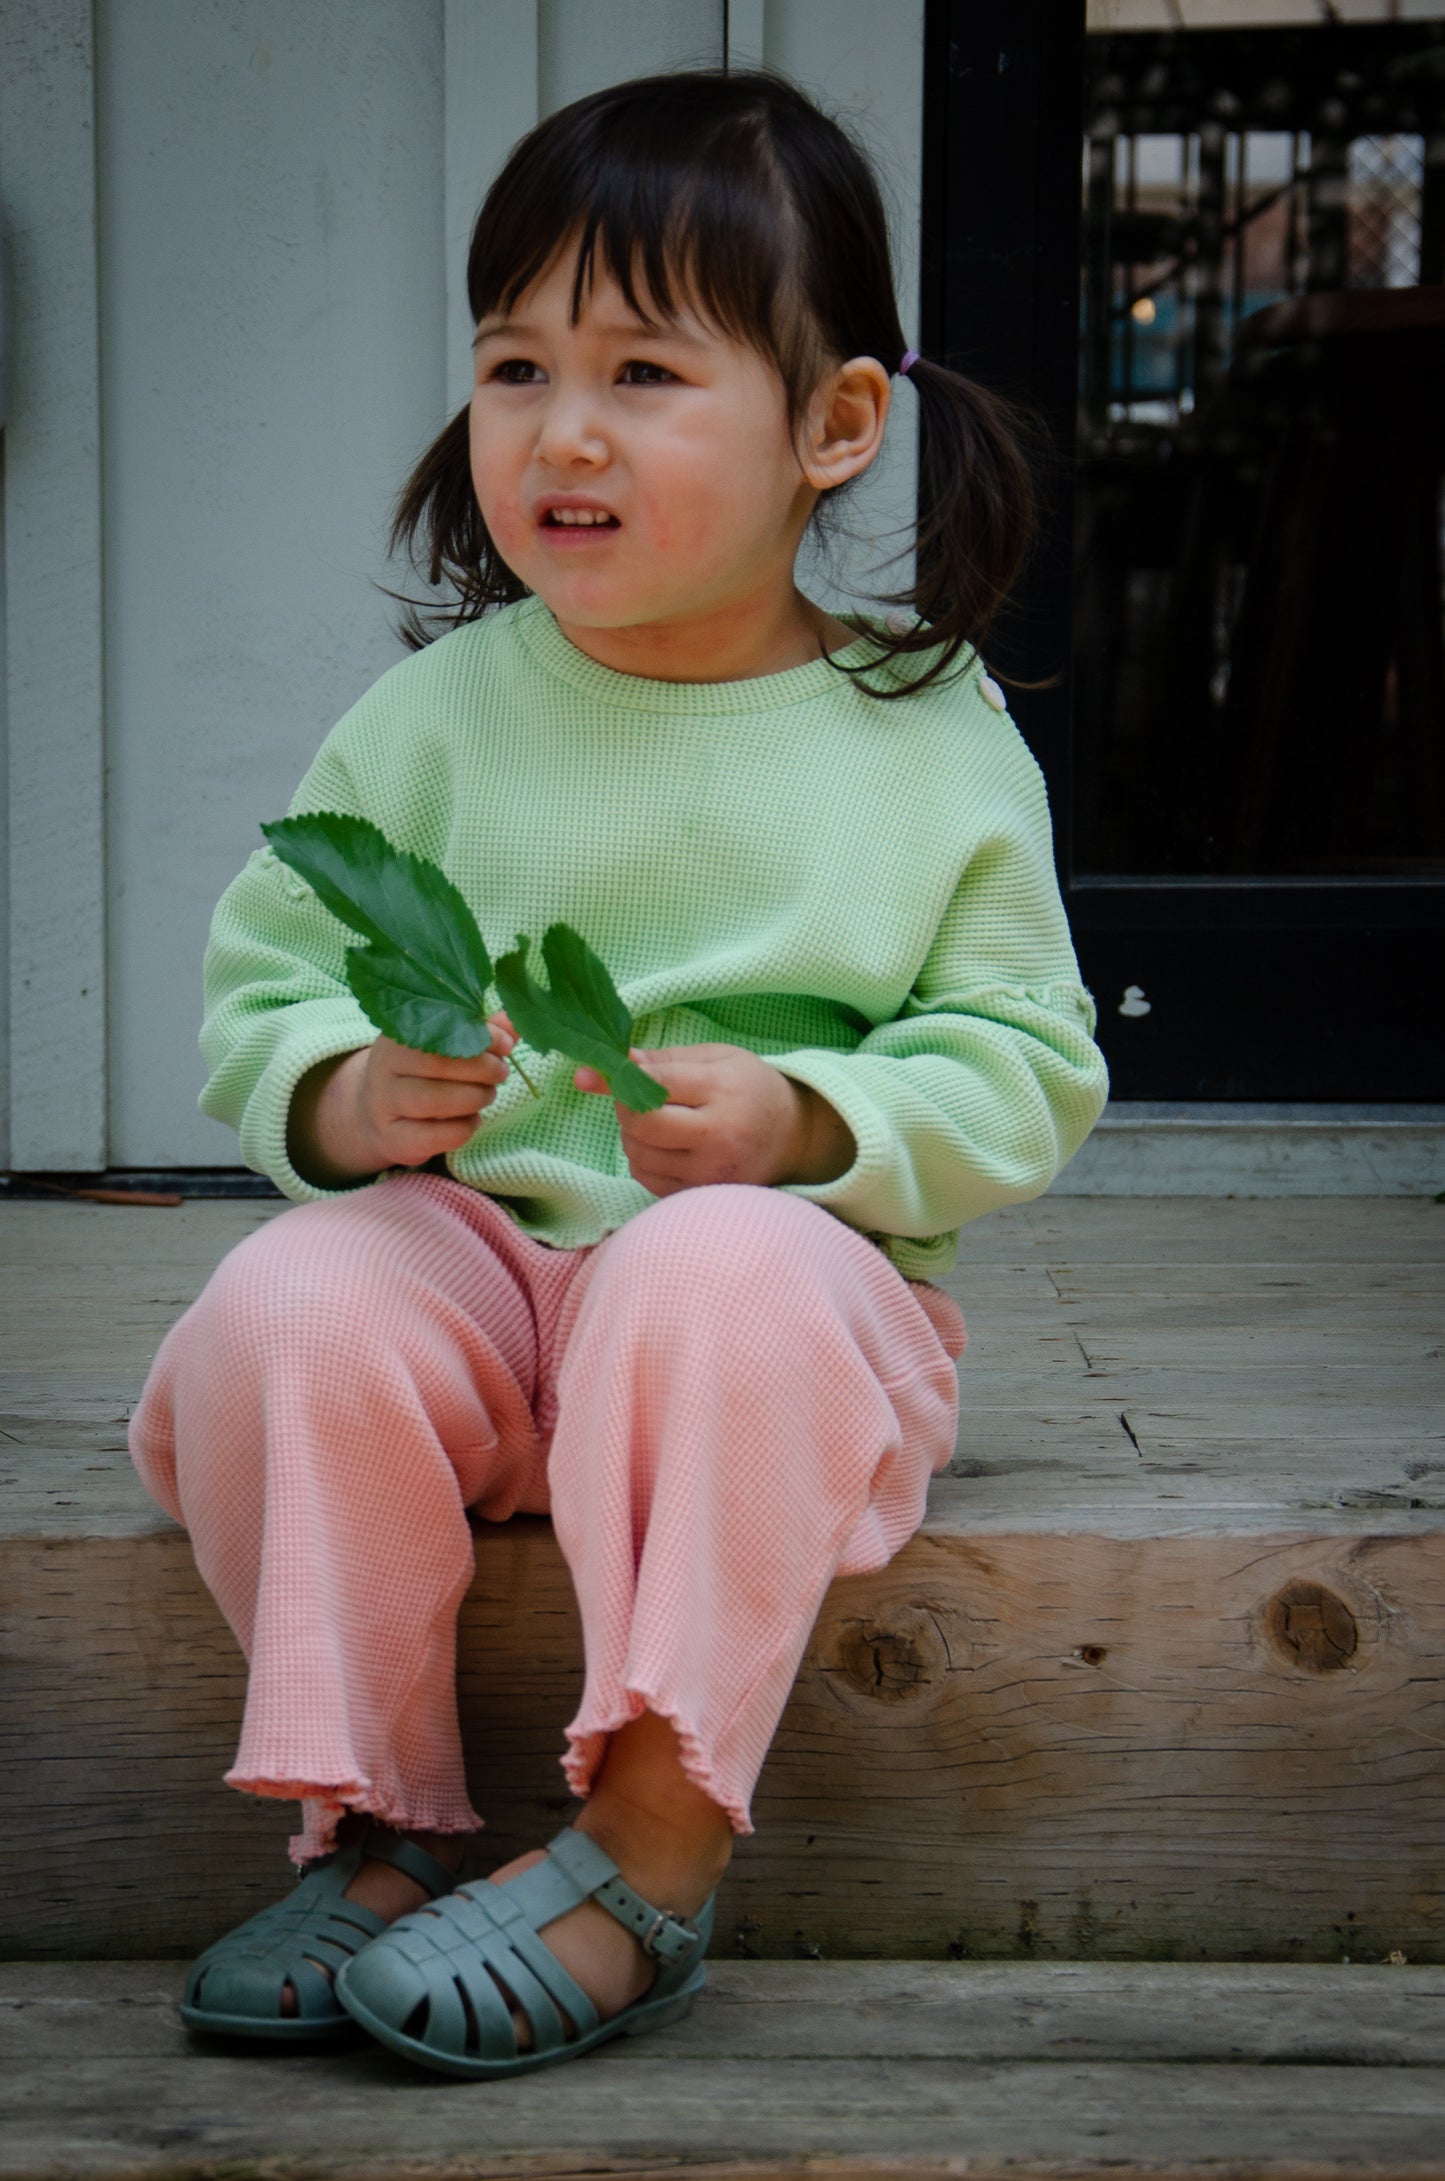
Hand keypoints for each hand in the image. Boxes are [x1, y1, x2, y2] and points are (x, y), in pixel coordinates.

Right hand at [288, 1012, 517, 1186]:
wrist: (377, 1115)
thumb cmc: (422, 1074)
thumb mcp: (444, 1048)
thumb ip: (478, 1034)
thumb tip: (513, 1022)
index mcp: (397, 1036)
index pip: (440, 1030)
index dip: (480, 1037)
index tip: (506, 1044)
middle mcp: (383, 1067)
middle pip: (436, 1064)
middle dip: (481, 1069)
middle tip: (501, 1073)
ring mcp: (384, 1105)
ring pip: (432, 1100)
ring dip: (473, 1098)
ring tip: (487, 1095)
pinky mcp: (392, 1139)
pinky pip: (432, 1136)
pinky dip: (462, 1129)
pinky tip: (472, 1121)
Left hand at [490, 1016, 852, 1196]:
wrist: (793, 1136)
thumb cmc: (749, 1089)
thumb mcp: (714, 1058)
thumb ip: (658, 1060)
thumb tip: (593, 1070)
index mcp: (724, 1090)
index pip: (654, 1084)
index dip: (619, 1077)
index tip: (598, 1071)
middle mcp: (720, 1135)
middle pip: (641, 1123)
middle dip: (626, 1108)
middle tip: (638, 1098)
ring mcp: (711, 1172)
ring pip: (637, 1153)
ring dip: (633, 1135)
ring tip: (660, 1122)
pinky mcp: (702, 1196)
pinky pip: (646, 1177)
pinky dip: (643, 1158)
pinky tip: (666, 1146)